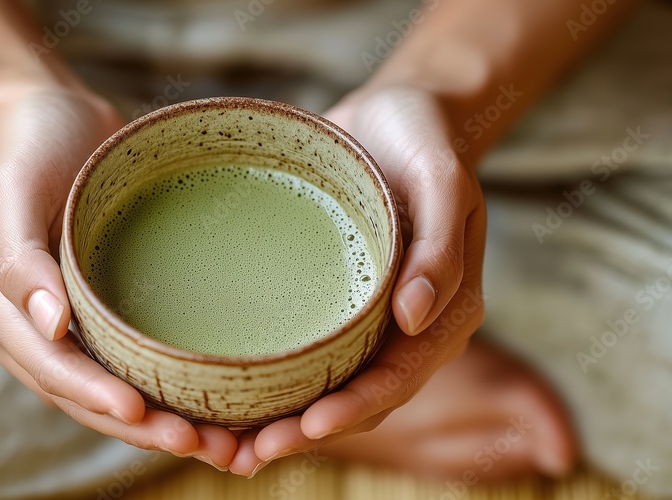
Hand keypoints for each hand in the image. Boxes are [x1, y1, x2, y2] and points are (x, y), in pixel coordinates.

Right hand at [0, 87, 237, 467]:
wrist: (45, 117)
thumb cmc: (27, 147)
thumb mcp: (12, 191)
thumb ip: (20, 260)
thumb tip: (48, 324)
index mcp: (2, 310)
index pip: (54, 369)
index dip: (97, 398)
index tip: (146, 414)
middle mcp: (32, 332)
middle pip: (88, 398)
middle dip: (144, 429)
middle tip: (211, 447)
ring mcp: (67, 328)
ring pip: (113, 393)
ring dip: (162, 424)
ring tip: (225, 444)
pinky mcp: (99, 315)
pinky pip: (130, 365)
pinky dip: (167, 390)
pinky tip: (212, 405)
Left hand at [228, 85, 486, 475]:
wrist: (396, 115)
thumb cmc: (423, 142)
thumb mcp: (442, 179)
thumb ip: (439, 247)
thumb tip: (415, 318)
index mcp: (444, 311)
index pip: (400, 376)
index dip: (354, 407)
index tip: (307, 427)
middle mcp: (406, 328)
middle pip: (359, 399)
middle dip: (305, 433)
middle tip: (247, 456)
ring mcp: (368, 320)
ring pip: (328, 388)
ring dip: (282, 424)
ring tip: (227, 450)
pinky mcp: (333, 305)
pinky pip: (307, 356)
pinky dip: (274, 384)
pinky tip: (227, 401)